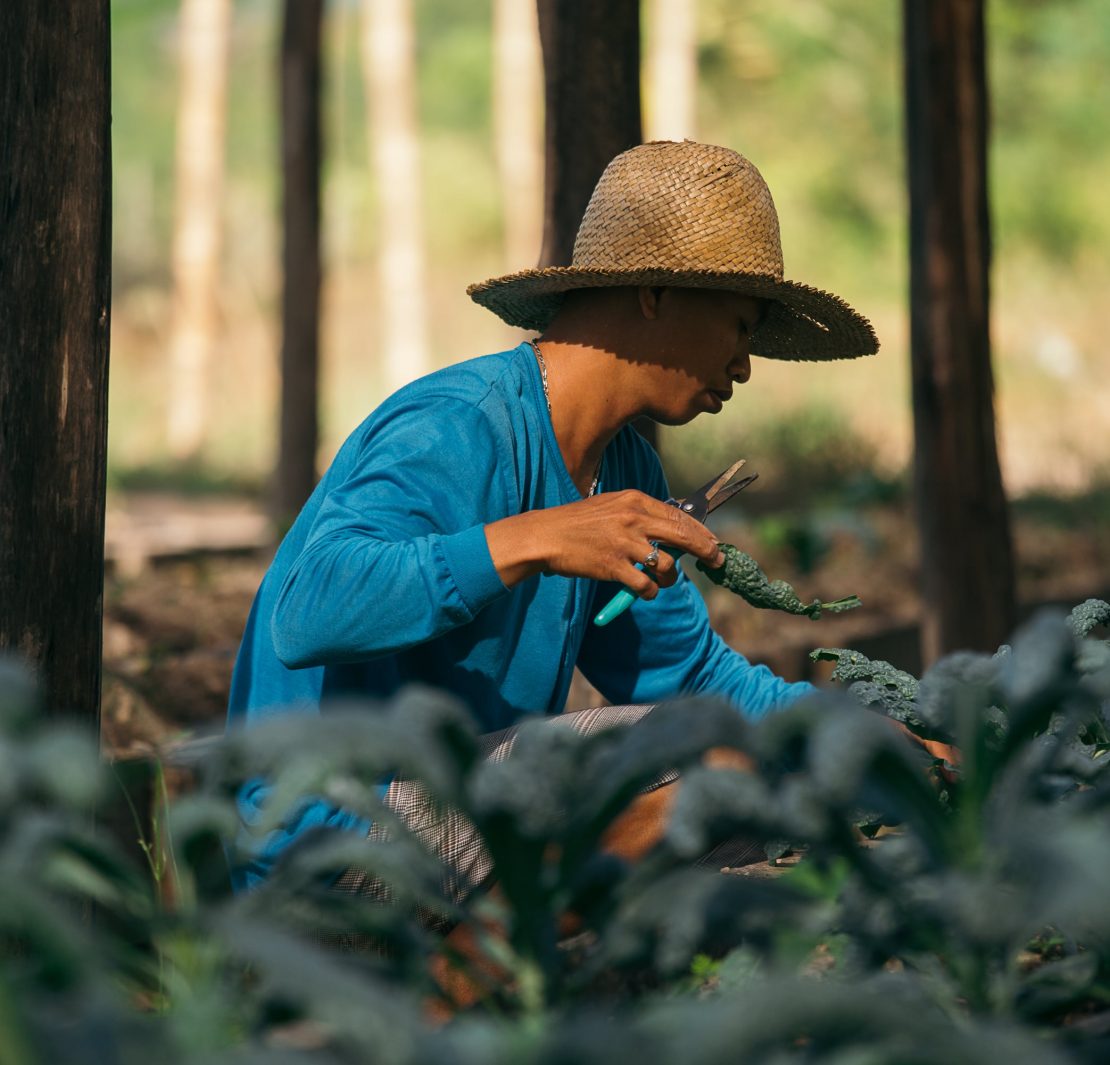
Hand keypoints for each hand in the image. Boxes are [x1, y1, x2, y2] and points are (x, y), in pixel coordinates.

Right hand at [485, 490, 724, 596]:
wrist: (546, 536)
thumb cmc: (578, 524)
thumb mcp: (612, 507)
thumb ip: (640, 514)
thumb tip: (672, 526)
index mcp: (635, 501)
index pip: (680, 515)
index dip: (702, 531)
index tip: (714, 543)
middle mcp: (634, 519)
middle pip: (684, 536)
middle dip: (706, 551)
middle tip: (717, 562)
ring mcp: (625, 543)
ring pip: (668, 565)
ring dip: (669, 577)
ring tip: (660, 580)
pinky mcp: (614, 567)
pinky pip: (647, 586)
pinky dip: (650, 592)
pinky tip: (643, 590)